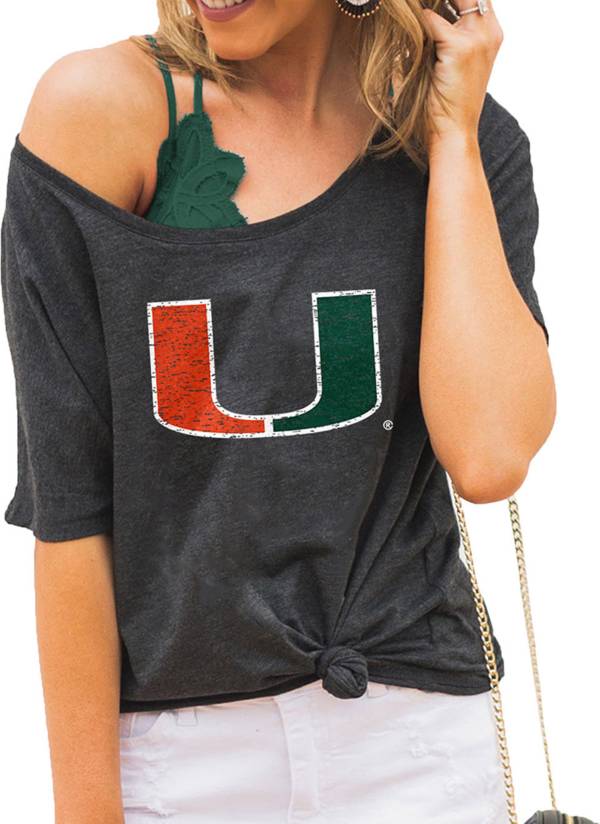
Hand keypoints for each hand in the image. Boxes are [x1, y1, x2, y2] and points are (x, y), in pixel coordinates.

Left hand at [420, 0, 502, 146]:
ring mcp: (478, 38)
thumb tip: (422, 12)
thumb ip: (444, 33)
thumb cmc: (449, 100)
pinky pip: (431, 20)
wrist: (453, 130)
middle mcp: (489, 31)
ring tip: (408, 11)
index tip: (431, 4)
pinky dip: (416, 23)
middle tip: (416, 7)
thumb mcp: (452, 60)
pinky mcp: (460, 48)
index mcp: (491, 32)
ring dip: (428, 5)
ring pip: (449, 0)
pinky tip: (405, 30)